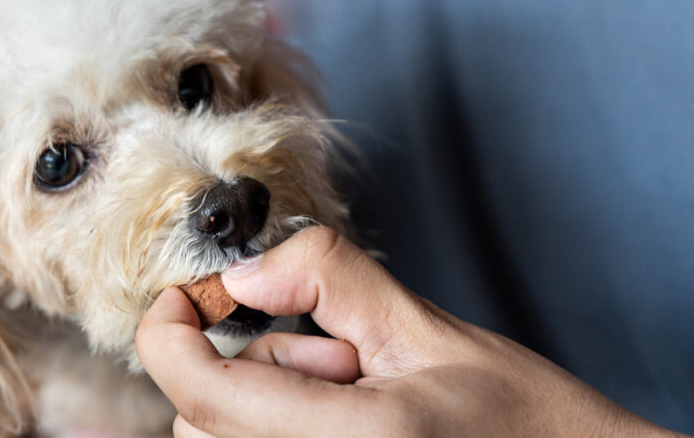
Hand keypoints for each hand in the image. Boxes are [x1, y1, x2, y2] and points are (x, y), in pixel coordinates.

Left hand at [136, 226, 678, 436]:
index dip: (169, 331)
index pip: (199, 390)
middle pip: (200, 419)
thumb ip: (328, 278)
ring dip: (267, 400)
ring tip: (357, 392)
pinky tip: (349, 421)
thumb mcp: (426, 328)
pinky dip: (277, 424)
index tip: (186, 296)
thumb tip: (242, 271)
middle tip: (340, 356)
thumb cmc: (525, 421)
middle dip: (250, 365)